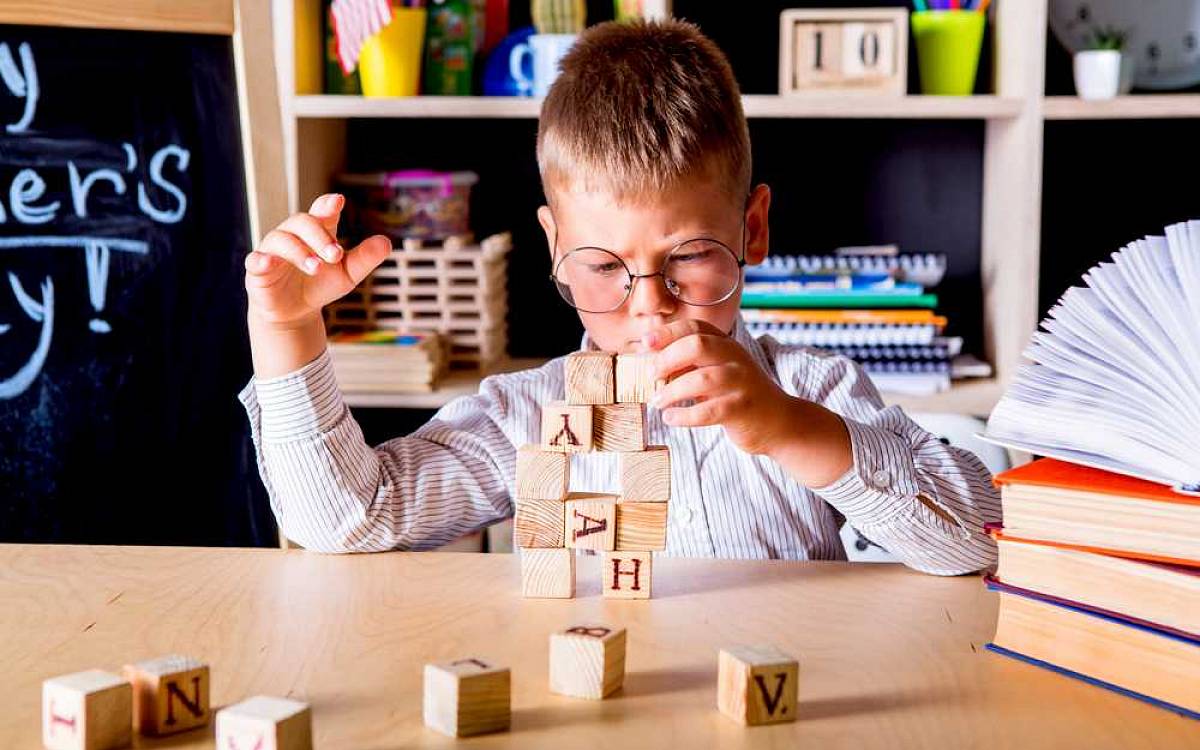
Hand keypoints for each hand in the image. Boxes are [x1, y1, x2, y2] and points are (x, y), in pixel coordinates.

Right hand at [244, 193, 390, 328]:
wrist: (296, 312)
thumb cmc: (320, 285)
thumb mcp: (347, 274)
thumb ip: (365, 258)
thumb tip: (386, 243)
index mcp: (317, 231)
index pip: (321, 211)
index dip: (327, 205)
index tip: (337, 201)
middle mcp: (293, 234)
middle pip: (302, 222)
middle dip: (320, 237)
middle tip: (336, 254)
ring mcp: (273, 250)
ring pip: (282, 239)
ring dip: (300, 252)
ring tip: (316, 268)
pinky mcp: (258, 269)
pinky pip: (255, 259)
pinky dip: (261, 259)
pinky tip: (268, 262)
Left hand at [645, 319, 851, 486]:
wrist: (780, 422)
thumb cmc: (738, 395)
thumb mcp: (717, 371)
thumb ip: (690, 363)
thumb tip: (650, 358)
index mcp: (727, 344)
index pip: (694, 327)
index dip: (667, 332)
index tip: (645, 343)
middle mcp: (735, 358)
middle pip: (697, 345)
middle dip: (667, 358)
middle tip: (652, 375)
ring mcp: (741, 383)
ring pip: (702, 379)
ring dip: (672, 391)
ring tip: (657, 401)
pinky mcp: (742, 409)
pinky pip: (708, 411)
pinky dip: (684, 416)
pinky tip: (671, 418)